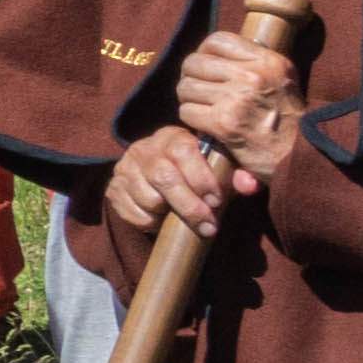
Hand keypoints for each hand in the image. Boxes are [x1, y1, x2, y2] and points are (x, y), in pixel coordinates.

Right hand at [104, 124, 245, 239]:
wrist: (160, 177)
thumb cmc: (196, 172)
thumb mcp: (218, 169)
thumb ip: (236, 175)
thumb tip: (249, 185)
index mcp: (171, 137)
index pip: (183, 152)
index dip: (201, 179)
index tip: (216, 201)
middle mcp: (143, 149)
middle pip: (164, 178)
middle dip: (189, 206)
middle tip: (207, 225)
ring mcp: (125, 168)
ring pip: (148, 198)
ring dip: (168, 214)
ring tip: (181, 217)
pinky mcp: (113, 188)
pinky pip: (131, 212)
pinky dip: (149, 222)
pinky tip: (161, 218)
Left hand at [164, 18, 307, 183]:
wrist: (300, 156)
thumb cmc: (288, 119)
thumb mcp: (282, 79)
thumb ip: (253, 63)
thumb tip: (212, 52)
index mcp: (269, 61)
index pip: (217, 40)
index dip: (204, 53)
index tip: (207, 67)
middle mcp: (252, 76)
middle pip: (194, 63)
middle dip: (191, 78)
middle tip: (200, 91)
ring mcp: (236, 99)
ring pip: (186, 87)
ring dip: (190, 100)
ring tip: (204, 108)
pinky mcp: (223, 122)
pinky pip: (186, 111)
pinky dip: (192, 119)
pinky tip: (206, 124)